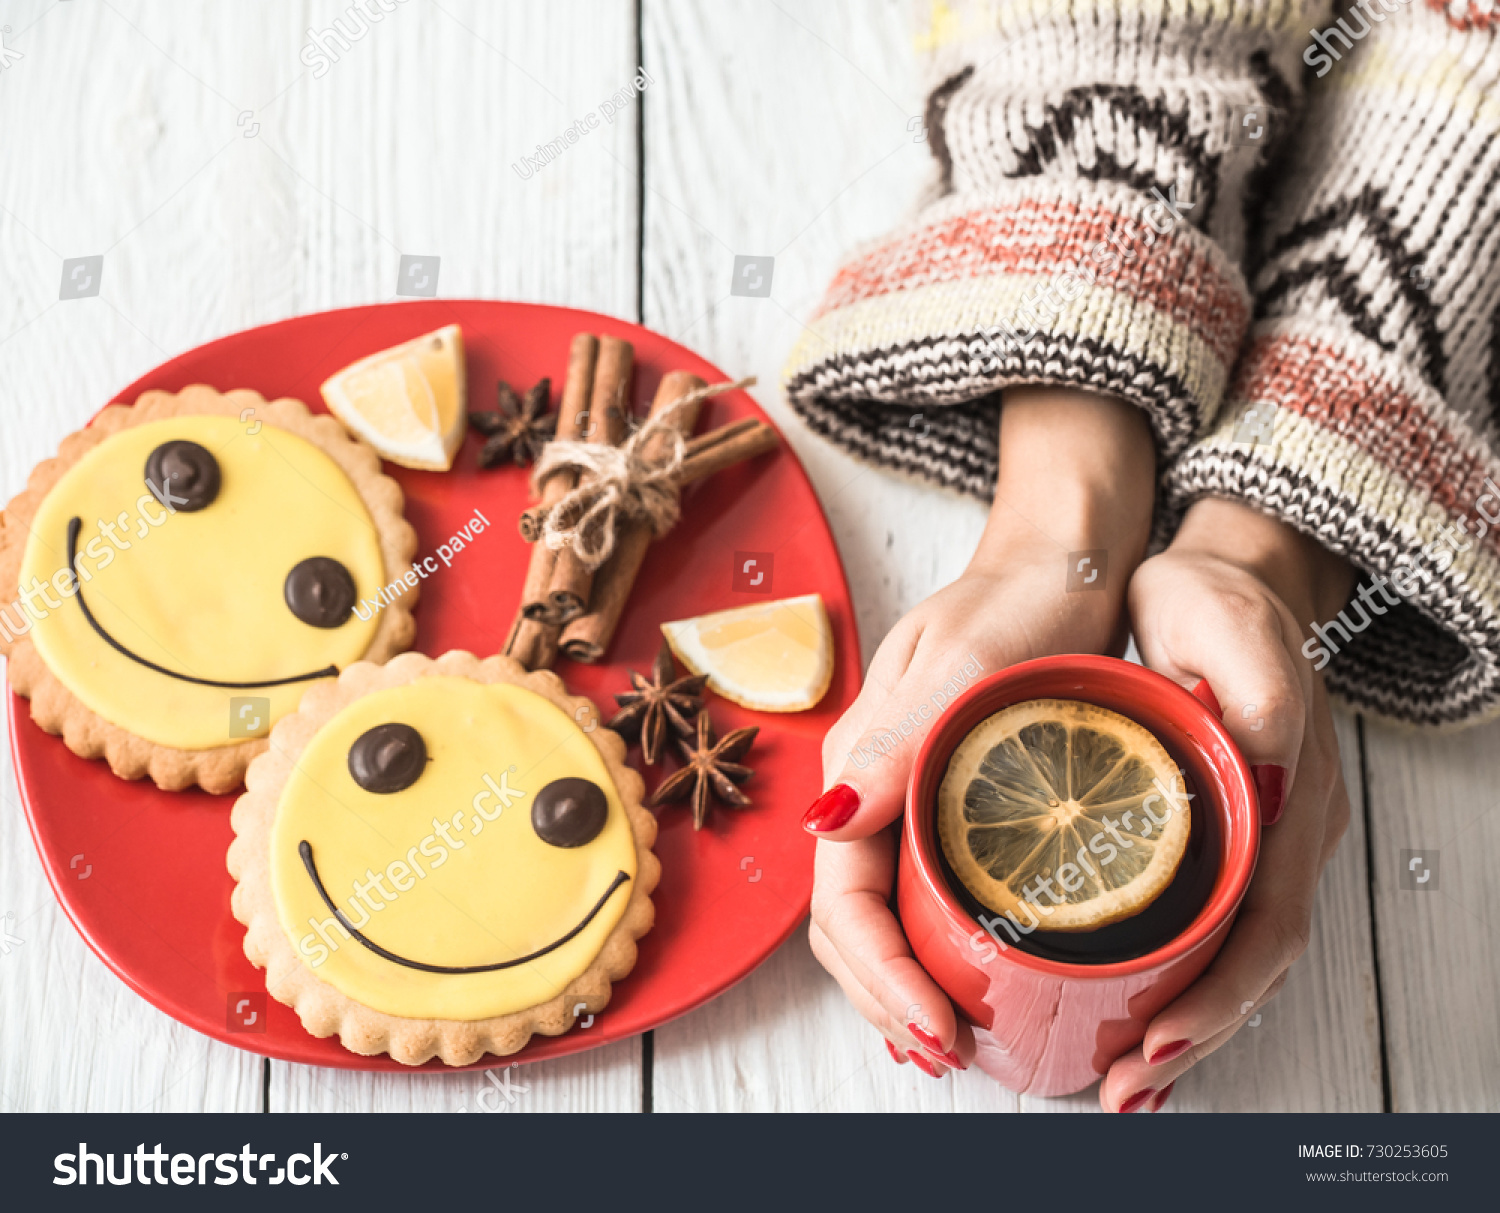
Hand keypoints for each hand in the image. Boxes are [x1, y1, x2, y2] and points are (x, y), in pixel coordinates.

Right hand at [806, 387, 1156, 1076]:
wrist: (1065, 561)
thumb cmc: (1022, 598)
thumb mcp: (967, 657)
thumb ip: (897, 739)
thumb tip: (828, 822)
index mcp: (864, 761)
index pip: (843, 899)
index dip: (880, 976)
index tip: (936, 1031)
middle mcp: (873, 788)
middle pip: (850, 923)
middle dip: (885, 1000)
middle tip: (949, 1054)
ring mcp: (906, 798)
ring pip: (879, 916)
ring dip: (902, 988)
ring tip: (950, 1040)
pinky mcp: (946, 803)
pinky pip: (918, 893)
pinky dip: (930, 953)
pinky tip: (962, 980)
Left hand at [1106, 497, 1357, 1111]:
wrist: (1229, 577)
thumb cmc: (1215, 602)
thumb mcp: (1223, 623)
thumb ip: (1254, 690)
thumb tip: (1265, 767)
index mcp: (1287, 800)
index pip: (1261, 928)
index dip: (1214, 998)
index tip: (1151, 1045)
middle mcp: (1283, 834)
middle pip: (1249, 965)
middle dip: (1191, 1039)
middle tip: (1122, 1091)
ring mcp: (1260, 840)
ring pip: (1233, 957)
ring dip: (1184, 1023)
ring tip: (1122, 1079)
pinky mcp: (1227, 836)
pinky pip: (1213, 927)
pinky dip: (1179, 980)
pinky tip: (1133, 1011)